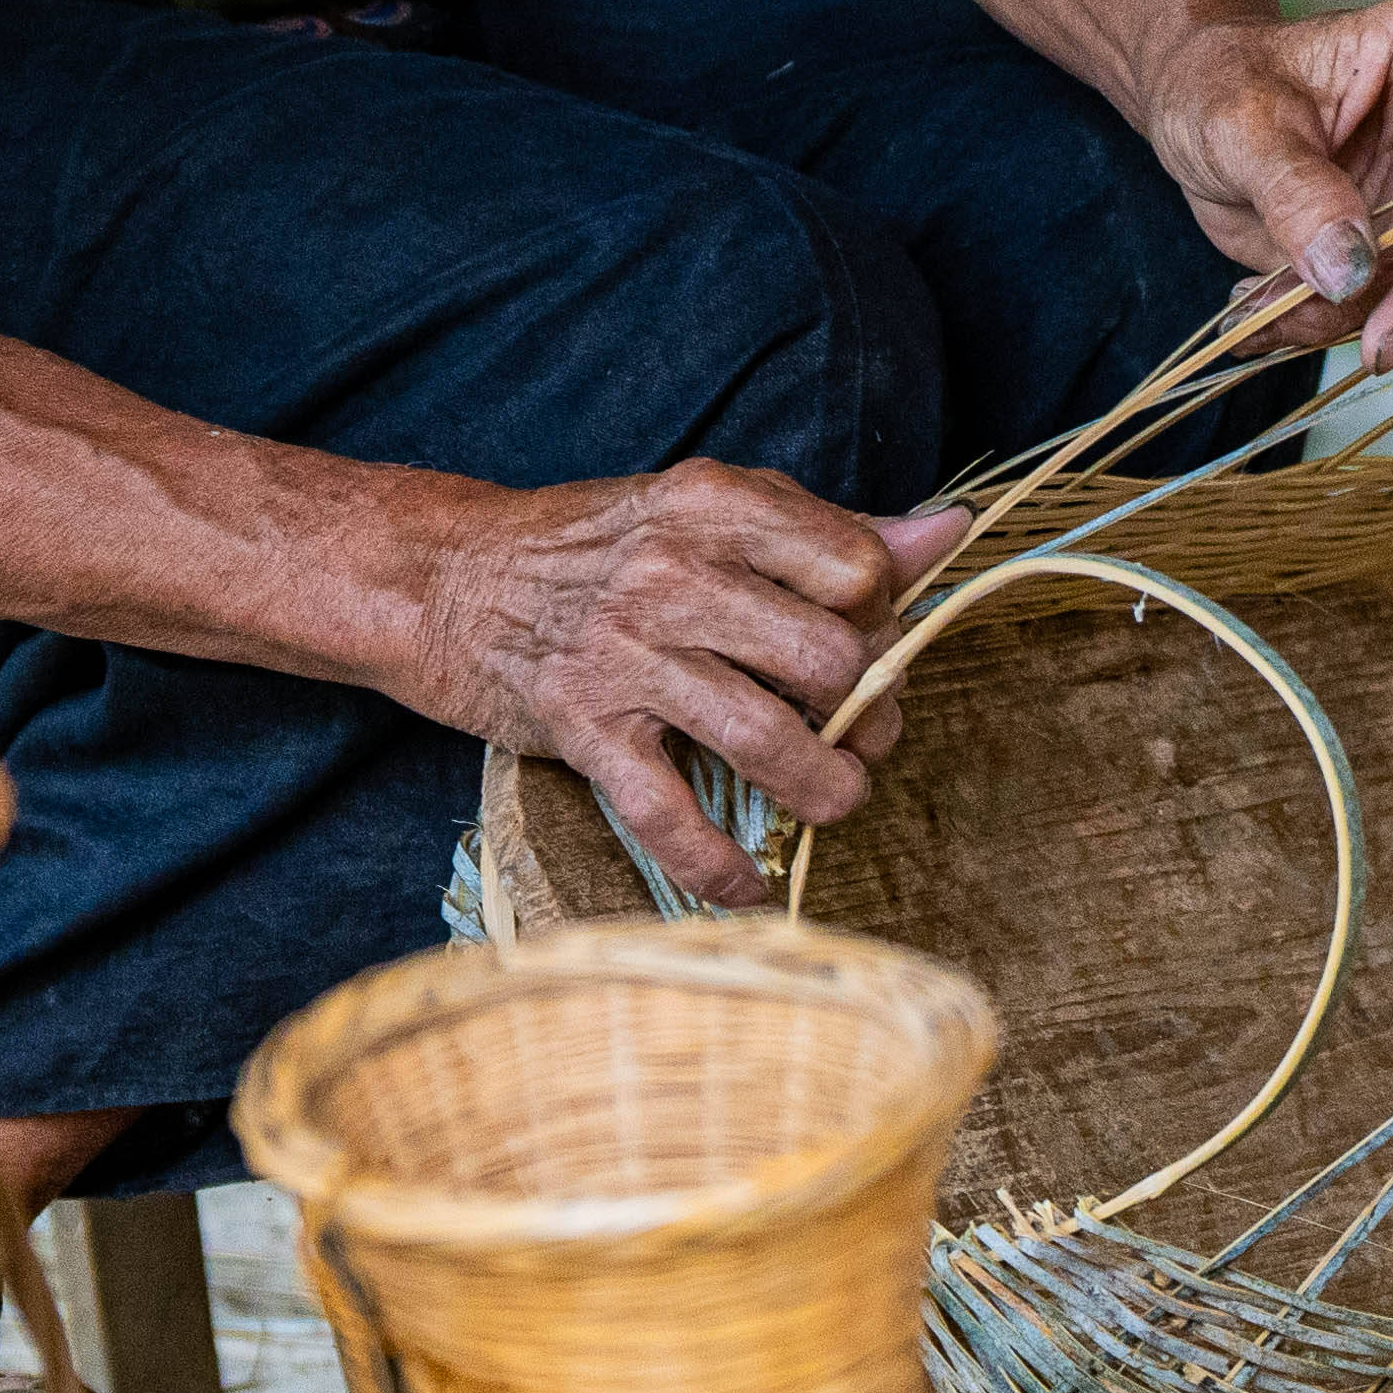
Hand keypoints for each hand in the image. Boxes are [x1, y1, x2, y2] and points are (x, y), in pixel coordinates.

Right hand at [385, 463, 971, 904]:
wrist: (446, 578)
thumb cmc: (595, 546)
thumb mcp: (706, 509)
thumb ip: (822, 528)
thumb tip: (945, 532)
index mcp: (714, 506)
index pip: (855, 568)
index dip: (882, 619)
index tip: (868, 645)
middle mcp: (673, 575)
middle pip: (828, 659)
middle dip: (868, 712)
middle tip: (860, 732)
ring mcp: (625, 656)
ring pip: (767, 739)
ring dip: (826, 789)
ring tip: (836, 798)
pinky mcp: (584, 730)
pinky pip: (669, 817)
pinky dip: (718, 868)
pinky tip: (748, 886)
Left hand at [1142, 0, 1392, 370]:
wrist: (1190, 115)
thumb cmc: (1221, 80)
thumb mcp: (1240, 118)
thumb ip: (1296, 187)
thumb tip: (1352, 269)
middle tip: (1380, 341)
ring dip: (1363, 317)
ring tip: (1271, 313)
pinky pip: (1380, 308)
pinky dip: (1320, 326)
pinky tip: (1260, 315)